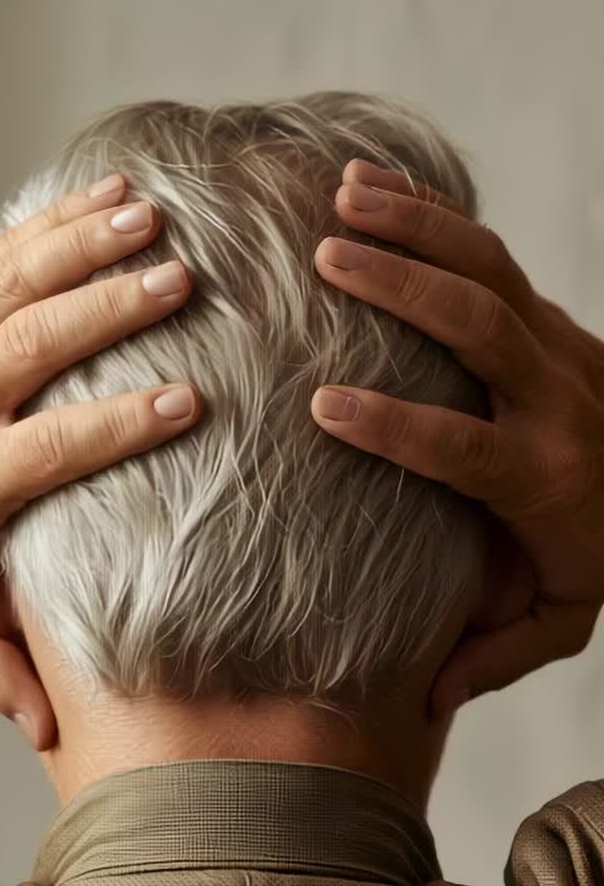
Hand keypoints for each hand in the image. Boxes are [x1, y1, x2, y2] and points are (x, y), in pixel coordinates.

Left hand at [0, 175, 200, 749]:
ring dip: (82, 244)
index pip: (51, 445)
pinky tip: (103, 195)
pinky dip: (50, 223)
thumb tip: (51, 730)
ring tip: (150, 215)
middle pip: (34, 344)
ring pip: (14, 284)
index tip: (190, 401)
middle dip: (110, 307)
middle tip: (181, 281)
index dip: (120, 422)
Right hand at [311, 159, 603, 717]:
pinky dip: (437, 216)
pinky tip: (380, 185)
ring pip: (487, 272)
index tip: (322, 405)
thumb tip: (421, 700)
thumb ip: (493, 655)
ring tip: (343, 195)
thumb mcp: (562, 619)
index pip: (464, 446)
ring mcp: (559, 349)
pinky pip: (493, 258)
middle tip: (325, 259)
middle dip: (399, 288)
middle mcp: (553, 401)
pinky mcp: (553, 321)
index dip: (396, 426)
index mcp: (540, 478)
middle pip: (479, 329)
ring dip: (416, 228)